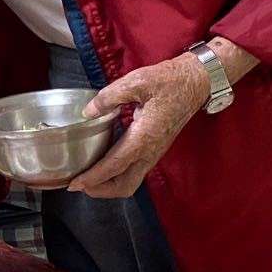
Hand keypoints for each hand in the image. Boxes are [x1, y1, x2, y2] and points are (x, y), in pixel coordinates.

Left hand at [69, 53, 208, 199]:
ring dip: (108, 184)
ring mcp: (154, 152)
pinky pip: (135, 170)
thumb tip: (88, 112)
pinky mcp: (155, 149)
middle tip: (78, 183)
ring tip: (87, 176)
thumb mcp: (137, 81)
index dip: (93, 177)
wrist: (196, 82)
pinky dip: (117, 173)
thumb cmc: (170, 81)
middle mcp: (150, 151)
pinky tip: (102, 161)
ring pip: (131, 181)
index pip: (115, 166)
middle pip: (125, 186)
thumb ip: (110, 97)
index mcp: (144, 137)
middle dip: (101, 190)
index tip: (75, 184)